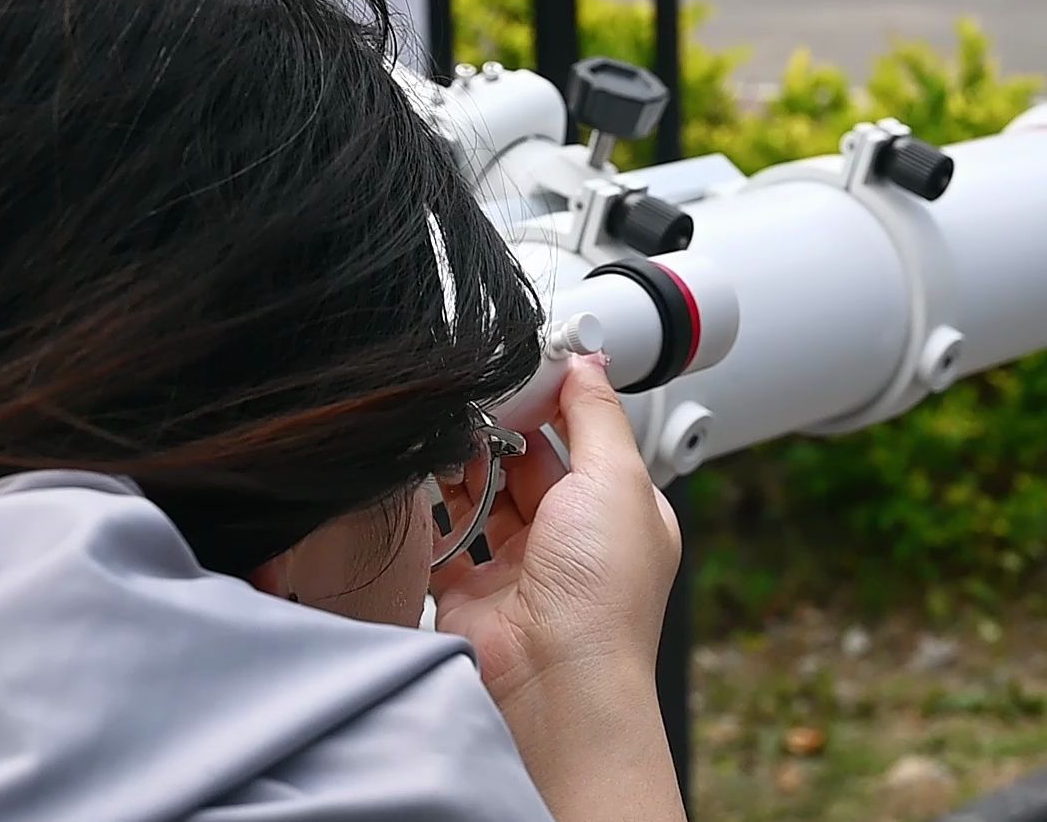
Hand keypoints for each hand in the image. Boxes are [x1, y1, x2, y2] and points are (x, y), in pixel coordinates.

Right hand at [432, 352, 681, 704]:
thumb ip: (597, 415)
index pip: (585, 438)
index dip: (556, 401)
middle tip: (477, 401)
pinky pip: (445, 540)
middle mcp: (573, 540)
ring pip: (485, 496)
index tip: (526, 366)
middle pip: (530, 463)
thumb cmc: (602, 597)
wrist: (554, 683)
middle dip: (503, 432)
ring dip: (466, 466)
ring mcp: (522, 567)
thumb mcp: (616, 479)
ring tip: (450, 439)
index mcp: (620, 512)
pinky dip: (433, 514)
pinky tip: (426, 482)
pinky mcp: (472, 593)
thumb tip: (587, 362)